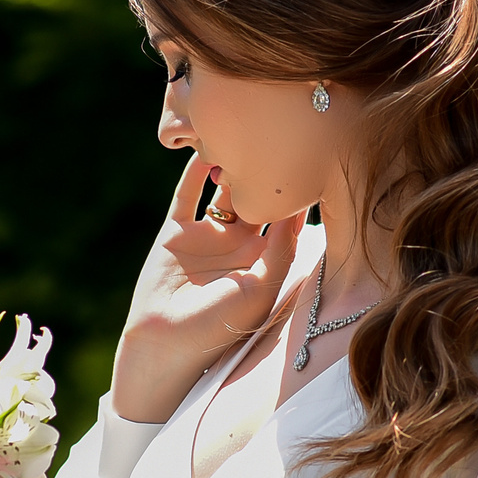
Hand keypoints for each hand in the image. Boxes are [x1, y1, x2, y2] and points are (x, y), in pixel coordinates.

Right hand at [110, 152, 305, 423]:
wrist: (166, 343)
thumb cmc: (221, 325)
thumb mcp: (261, 289)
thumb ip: (281, 250)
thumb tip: (300, 209)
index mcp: (265, 258)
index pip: (286, 214)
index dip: (297, 189)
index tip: (311, 156)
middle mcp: (239, 243)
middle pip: (256, 193)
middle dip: (264, 168)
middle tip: (277, 134)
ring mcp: (207, 235)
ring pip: (222, 189)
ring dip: (230, 165)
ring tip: (240, 136)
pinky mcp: (175, 232)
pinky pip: (186, 194)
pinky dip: (192, 172)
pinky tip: (201, 148)